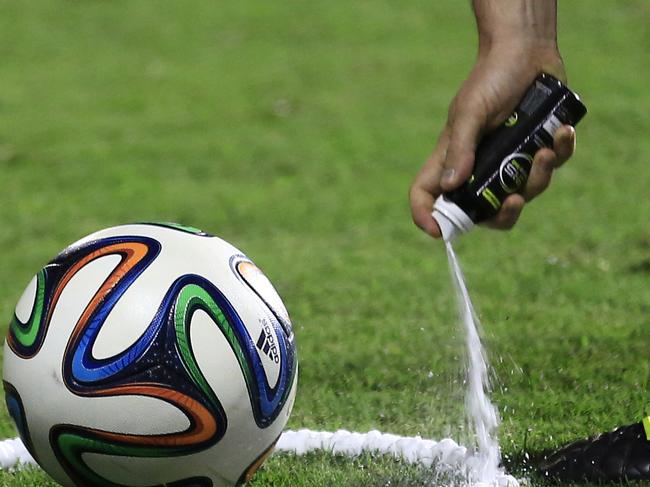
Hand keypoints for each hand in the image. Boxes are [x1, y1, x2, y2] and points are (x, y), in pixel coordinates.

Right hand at [410, 45, 576, 237]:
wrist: (525, 52)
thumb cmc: (489, 78)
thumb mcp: (469, 112)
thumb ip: (460, 149)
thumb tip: (451, 187)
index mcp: (453, 159)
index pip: (429, 195)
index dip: (427, 217)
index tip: (439, 233)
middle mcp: (479, 167)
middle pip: (482, 213)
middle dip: (502, 216)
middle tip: (514, 202)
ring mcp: (510, 162)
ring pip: (524, 193)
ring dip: (538, 178)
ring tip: (545, 151)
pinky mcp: (538, 150)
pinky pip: (553, 168)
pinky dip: (561, 153)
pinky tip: (562, 133)